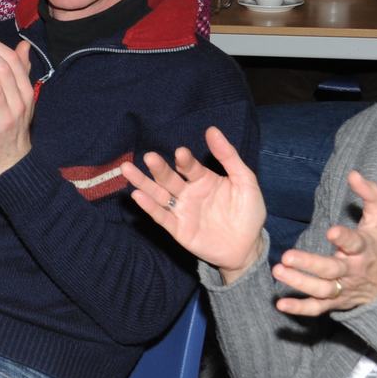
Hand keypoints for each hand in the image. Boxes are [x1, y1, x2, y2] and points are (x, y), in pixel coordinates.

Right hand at [121, 125, 267, 280]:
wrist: (248, 247)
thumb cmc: (248, 212)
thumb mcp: (245, 181)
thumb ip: (229, 157)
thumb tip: (212, 130)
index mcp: (203, 179)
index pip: (189, 166)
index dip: (185, 160)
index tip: (181, 152)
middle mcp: (188, 192)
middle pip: (169, 178)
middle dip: (159, 168)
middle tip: (149, 157)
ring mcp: (182, 210)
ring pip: (158, 194)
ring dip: (143, 183)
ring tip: (127, 169)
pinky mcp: (178, 229)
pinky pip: (161, 217)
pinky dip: (149, 207)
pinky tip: (138, 195)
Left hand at [270, 171, 376, 315]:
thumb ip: (370, 194)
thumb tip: (354, 174)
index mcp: (364, 248)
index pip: (355, 243)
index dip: (345, 238)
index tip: (331, 232)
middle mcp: (352, 270)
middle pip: (331, 270)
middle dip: (309, 264)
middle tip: (286, 257)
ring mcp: (343, 288)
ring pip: (322, 289)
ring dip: (299, 283)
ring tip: (278, 271)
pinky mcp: (335, 302)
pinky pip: (317, 308)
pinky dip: (300, 308)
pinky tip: (281, 304)